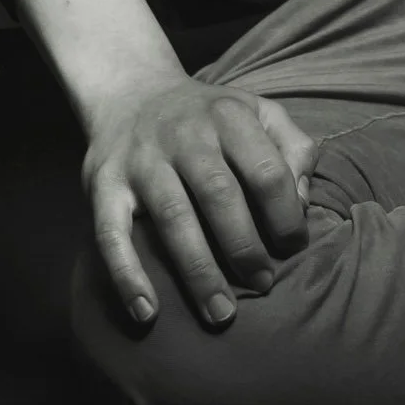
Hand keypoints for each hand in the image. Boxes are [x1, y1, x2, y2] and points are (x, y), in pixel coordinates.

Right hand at [81, 72, 316, 328]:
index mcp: (229, 117)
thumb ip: (293, 148)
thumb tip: (301, 202)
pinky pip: (111, 234)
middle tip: (263, 285)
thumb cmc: (210, 117)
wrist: (132, 90)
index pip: (266, 170)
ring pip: (173, 218)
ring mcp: (142, 160)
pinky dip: (127, 275)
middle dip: (245, 248)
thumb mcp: (259, 111)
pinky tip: (148, 313)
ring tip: (220, 314)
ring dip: (198, 272)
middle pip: (219, 195)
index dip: (286, 215)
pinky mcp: (103, 185)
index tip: (293, 248)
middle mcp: (184, 135)